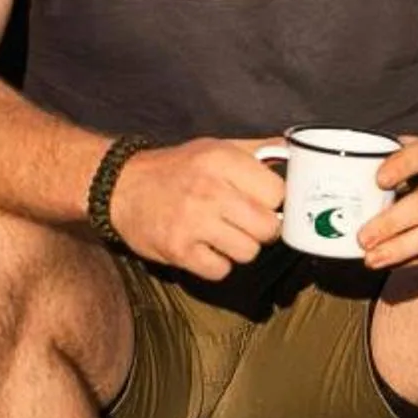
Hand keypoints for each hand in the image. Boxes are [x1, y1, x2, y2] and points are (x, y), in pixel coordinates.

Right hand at [105, 137, 284, 280]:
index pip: (278, 192)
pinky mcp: (178, 249)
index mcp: (222, 160)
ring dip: (240, 248)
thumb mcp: (215, 147)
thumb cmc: (177, 168)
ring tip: (222, 235)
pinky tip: (205, 248)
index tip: (263, 203)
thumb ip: (258, 151)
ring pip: (248, 252)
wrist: (121, 186)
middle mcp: (210, 190)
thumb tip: (297, 150)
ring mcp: (193, 222)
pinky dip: (216, 264)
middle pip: (269, 228)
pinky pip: (221, 270)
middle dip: (262, 230)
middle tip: (245, 223)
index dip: (274, 201)